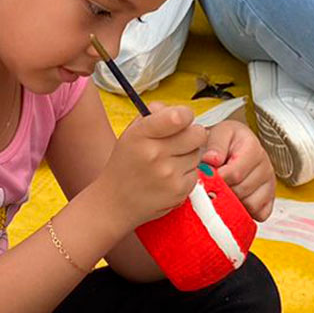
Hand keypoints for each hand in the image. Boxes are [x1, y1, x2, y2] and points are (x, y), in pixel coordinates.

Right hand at [102, 105, 206, 226]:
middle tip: (181, 140)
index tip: (181, 119)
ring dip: (188, 155)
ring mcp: (168, 174)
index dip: (185, 115)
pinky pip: (196, 172)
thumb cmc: (126, 163)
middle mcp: (155, 154)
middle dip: (192, 134)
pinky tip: (170, 176)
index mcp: (141, 134)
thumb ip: (154, 114)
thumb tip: (180, 110)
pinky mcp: (178, 191)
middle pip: (198, 134)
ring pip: (198, 153)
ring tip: (169, 161)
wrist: (115, 202)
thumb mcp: (131, 133)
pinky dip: (186, 173)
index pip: (179, 117)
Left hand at [201, 119, 275, 221]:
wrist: (233, 146)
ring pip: (251, 205)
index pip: (235, 174)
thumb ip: (215, 145)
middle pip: (241, 191)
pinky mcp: (270, 199)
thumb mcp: (218, 134)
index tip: (208, 177)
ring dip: (234, 201)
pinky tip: (237, 200)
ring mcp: (270, 184)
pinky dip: (247, 212)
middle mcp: (265, 166)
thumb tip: (212, 160)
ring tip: (226, 189)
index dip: (218, 179)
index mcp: (253, 148)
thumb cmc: (226, 141)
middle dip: (224, 190)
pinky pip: (260, 214)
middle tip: (215, 184)